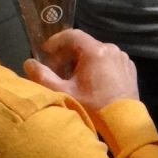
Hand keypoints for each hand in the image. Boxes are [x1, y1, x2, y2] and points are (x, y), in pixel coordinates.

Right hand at [24, 29, 139, 111]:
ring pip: (97, 52)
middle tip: (56, 69)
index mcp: (96, 51)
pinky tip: (91, 82)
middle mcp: (112, 49)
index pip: (72, 35)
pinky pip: (108, 60)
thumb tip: (29, 63)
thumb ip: (43, 76)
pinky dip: (97, 66)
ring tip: (72, 77)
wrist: (123, 122)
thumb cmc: (93, 107)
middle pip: (84, 44)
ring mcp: (123, 58)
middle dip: (67, 54)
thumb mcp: (64, 92)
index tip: (45, 52)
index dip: (56, 41)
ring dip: (82, 60)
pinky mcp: (129, 68)